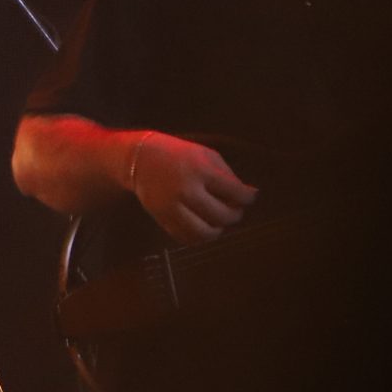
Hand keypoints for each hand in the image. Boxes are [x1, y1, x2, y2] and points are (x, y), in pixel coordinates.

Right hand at [130, 133, 259, 245]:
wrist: (141, 159)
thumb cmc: (179, 154)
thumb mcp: (206, 155)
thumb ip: (228, 176)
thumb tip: (249, 195)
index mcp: (200, 171)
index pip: (235, 192)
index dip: (248, 198)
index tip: (250, 197)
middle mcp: (186, 191)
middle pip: (221, 216)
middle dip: (235, 215)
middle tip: (235, 210)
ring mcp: (172, 207)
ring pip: (203, 233)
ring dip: (217, 230)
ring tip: (219, 222)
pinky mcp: (161, 218)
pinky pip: (185, 237)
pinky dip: (198, 237)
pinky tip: (203, 227)